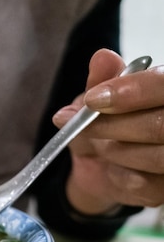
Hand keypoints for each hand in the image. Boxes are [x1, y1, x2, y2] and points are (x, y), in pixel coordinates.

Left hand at [52, 49, 163, 214]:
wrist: (97, 168)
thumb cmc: (103, 126)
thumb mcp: (93, 101)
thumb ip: (100, 80)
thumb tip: (102, 58)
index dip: (131, 91)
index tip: (92, 100)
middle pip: (160, 124)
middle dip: (113, 126)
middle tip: (85, 127)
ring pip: (158, 156)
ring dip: (117, 152)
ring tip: (102, 147)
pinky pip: (148, 184)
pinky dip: (120, 176)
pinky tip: (114, 168)